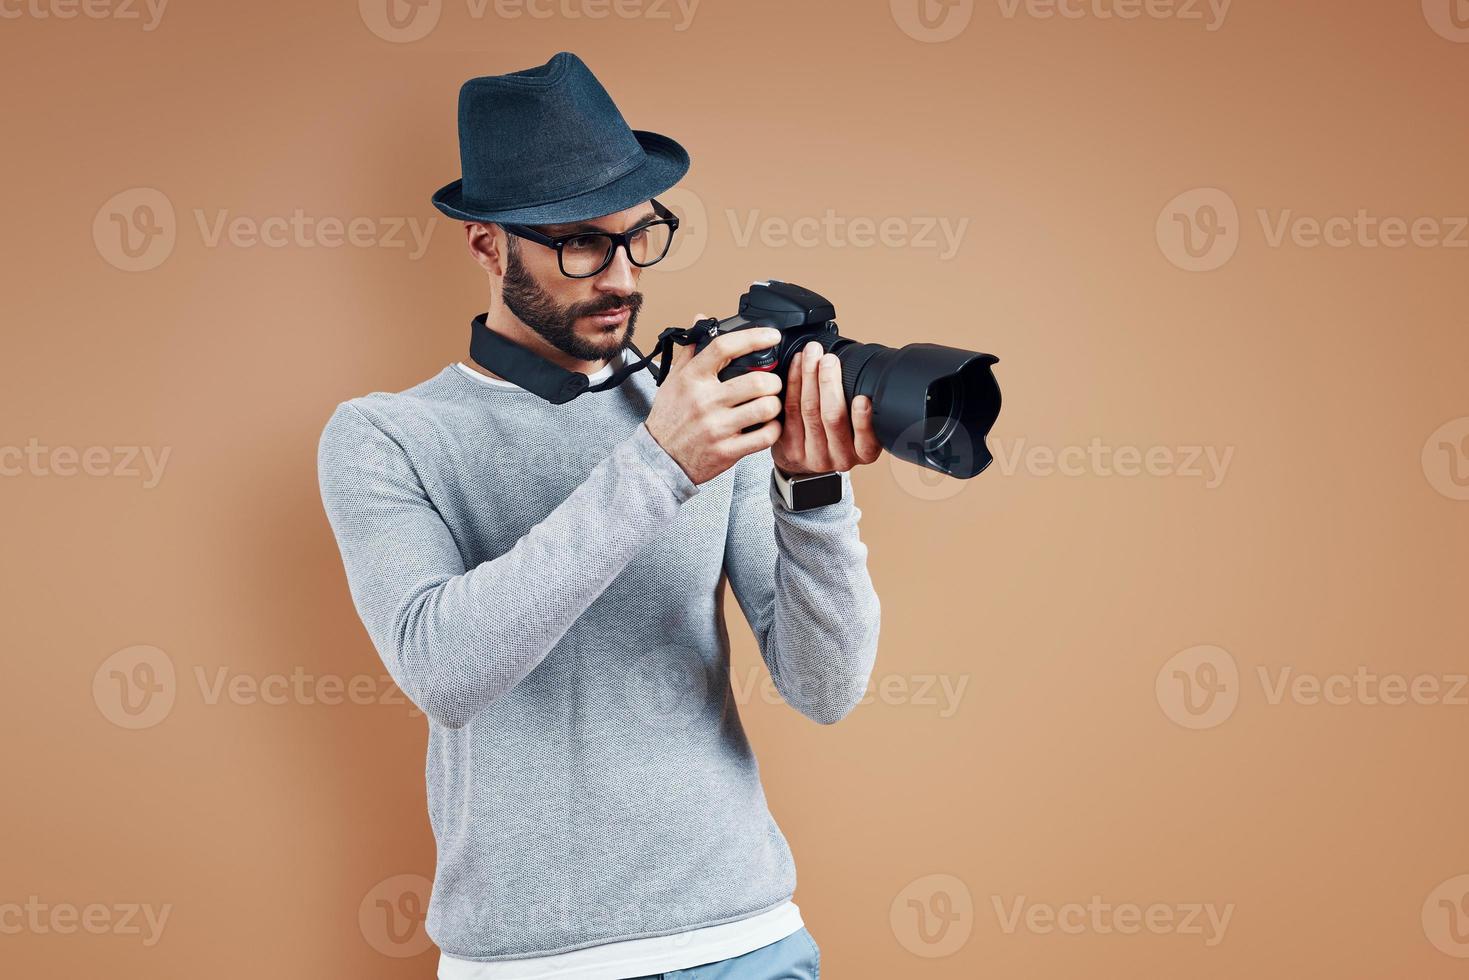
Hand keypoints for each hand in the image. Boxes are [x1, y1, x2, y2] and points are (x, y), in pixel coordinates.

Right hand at [644, 323, 787, 485]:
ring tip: (770, 404)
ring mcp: (716, 427)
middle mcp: (705, 401)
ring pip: (765, 408)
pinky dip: (773, 429)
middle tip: (773, 383)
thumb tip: (701, 320)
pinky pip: (764, 436)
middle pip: (756, 381)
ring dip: (775, 405)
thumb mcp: (673, 380)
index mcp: (692, 378)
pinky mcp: (726, 451)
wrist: (658, 459)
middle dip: (774, 381)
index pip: (725, 347)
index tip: (771, 335)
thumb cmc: (669, 418)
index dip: (754, 337)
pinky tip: (768, 425)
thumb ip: (691, 350)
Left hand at [772, 341, 882, 476]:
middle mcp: (840, 458)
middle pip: (832, 417)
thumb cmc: (842, 435)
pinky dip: (794, 382)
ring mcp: (813, 454)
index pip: (865, 440)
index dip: (863, 420)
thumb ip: (865, 408)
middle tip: (829, 359)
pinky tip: (798, 365)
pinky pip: (790, 409)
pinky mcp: (791, 447)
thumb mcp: (861, 429)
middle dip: (830, 383)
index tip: (863, 398)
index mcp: (863, 453)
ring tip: (812, 354)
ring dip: (809, 376)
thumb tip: (864, 368)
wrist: (812, 462)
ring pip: (809, 410)